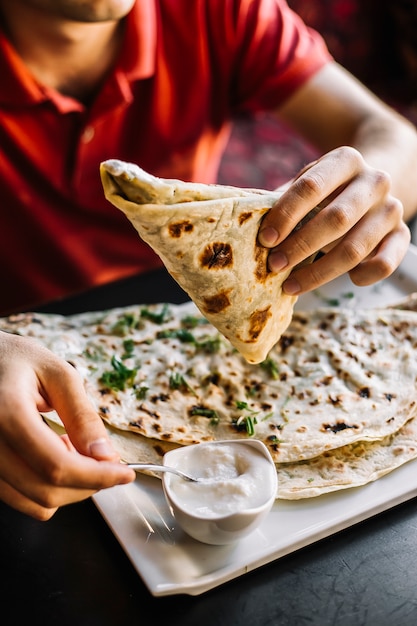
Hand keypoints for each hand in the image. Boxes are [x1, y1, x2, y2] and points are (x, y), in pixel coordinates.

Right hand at [0, 331, 134, 519]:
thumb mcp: (59, 375)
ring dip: (68, 486)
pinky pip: (19, 497)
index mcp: (6, 413)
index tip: (124, 474)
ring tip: (74, 448)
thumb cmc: (18, 360)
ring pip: (33, 502)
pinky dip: (47, 486)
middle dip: (87, 484)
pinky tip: (54, 454)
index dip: (97, 476)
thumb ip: (82, 417)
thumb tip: (106, 456)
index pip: (56, 465)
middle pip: (45, 491)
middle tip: (107, 461)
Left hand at [258, 146, 410, 294]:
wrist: (373, 184)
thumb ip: (284, 199)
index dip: (286, 215)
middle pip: (335, 219)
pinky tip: (344, 280)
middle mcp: (374, 181)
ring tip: (290, 284)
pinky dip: (363, 276)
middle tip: (274, 265)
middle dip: (300, 246)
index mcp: (346, 160)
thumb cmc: (327, 189)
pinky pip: (384, 263)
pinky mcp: (401, 235)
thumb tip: (248, 221)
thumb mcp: (307, 182)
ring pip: (355, 248)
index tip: (265, 239)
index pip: (311, 187)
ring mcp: (391, 209)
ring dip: (319, 271)